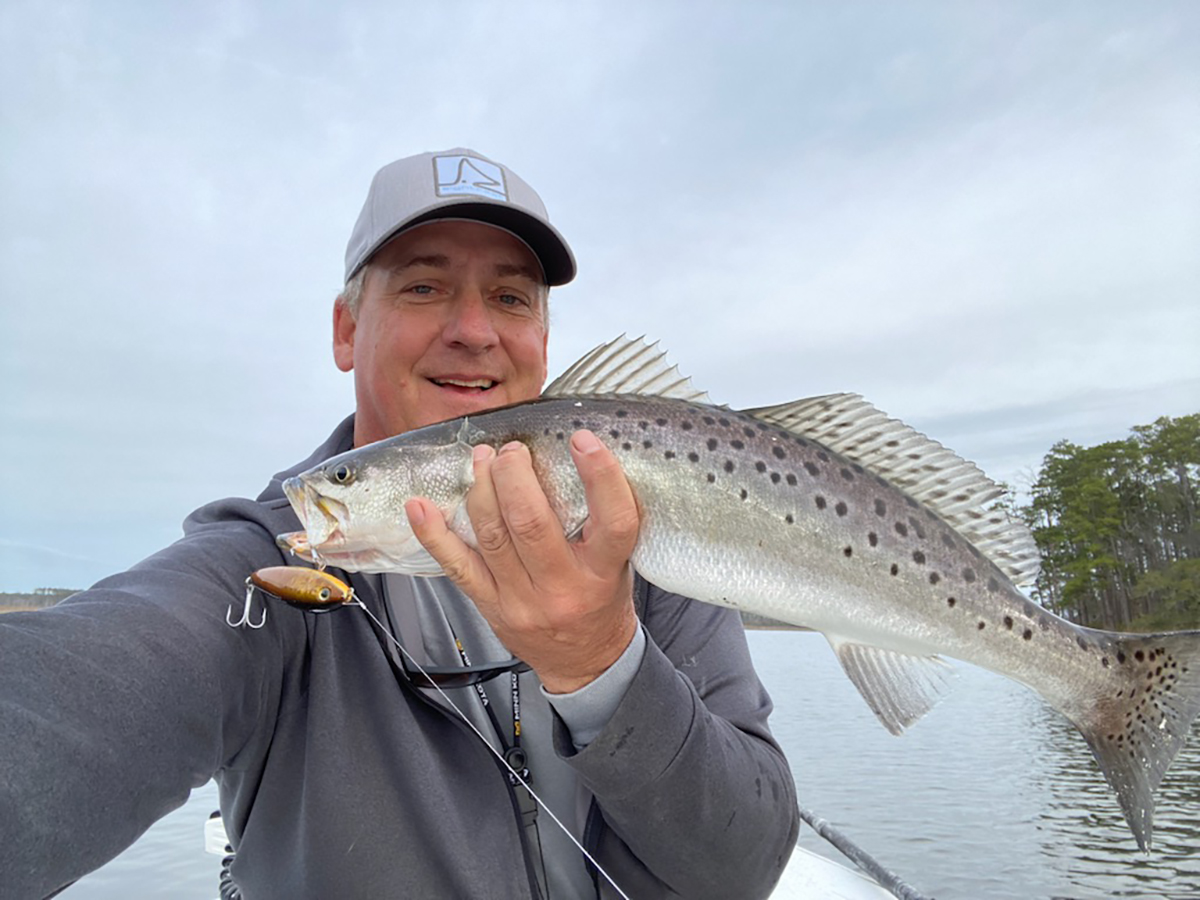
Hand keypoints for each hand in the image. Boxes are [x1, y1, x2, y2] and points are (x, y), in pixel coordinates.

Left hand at [405, 430, 640, 692]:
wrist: (585, 663)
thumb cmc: (602, 601)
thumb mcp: (619, 563)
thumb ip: (601, 521)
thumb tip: (568, 458)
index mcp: (605, 572)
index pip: (614, 523)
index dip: (601, 477)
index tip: (583, 440)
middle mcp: (562, 588)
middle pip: (531, 524)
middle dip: (514, 476)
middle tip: (513, 451)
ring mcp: (521, 600)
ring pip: (492, 536)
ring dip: (481, 489)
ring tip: (482, 459)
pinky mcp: (490, 605)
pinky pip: (457, 567)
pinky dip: (434, 534)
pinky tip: (420, 506)